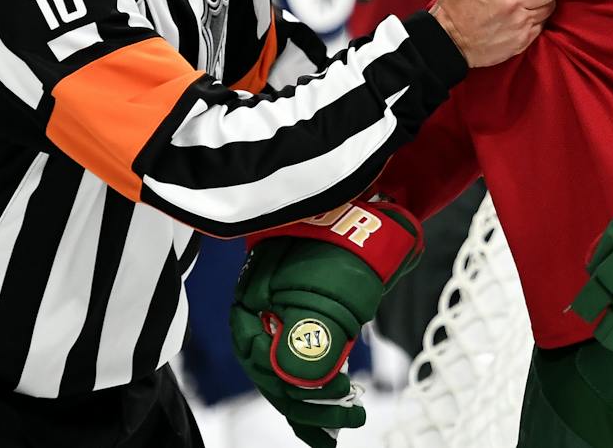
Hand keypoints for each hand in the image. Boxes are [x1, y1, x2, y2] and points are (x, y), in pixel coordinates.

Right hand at [232, 200, 423, 445]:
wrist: (362, 196)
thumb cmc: (336, 242)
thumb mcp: (321, 298)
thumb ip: (305, 347)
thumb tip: (301, 387)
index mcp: (251, 305)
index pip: (262, 365)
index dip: (299, 394)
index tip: (338, 402)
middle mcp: (260, 308)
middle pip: (274, 371)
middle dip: (309, 402)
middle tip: (349, 417)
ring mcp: (281, 305)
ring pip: (289, 364)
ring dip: (315, 396)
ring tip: (347, 416)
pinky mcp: (304, 302)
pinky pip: (303, 350)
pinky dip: (316, 379)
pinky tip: (332, 402)